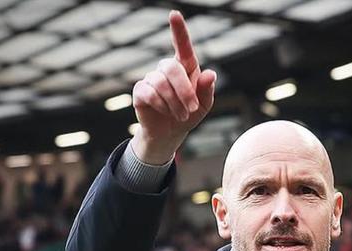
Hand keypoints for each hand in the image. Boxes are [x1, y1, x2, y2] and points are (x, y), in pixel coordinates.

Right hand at [132, 10, 215, 163]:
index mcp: (185, 67)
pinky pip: (150, 93)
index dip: (178, 30)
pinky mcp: (140, 91)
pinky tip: (166, 112)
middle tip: (192, 108)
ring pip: (161, 83)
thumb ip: (207, 90)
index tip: (174, 15)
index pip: (182, 46)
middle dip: (184, 90)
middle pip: (172, 67)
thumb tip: (211, 74)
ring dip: (175, 103)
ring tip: (181, 116)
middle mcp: (167, 69)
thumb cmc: (188, 114)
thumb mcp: (203, 105)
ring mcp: (152, 78)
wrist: (170, 133)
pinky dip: (162, 105)